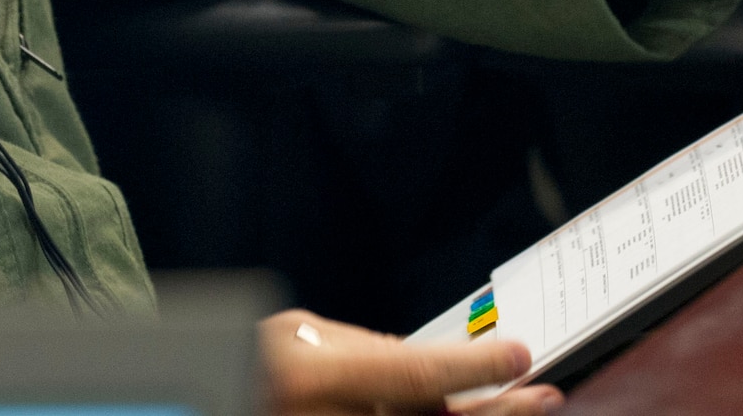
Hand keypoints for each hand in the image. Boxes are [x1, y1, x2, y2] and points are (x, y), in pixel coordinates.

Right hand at [261, 310, 559, 414]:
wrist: (200, 402)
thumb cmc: (247, 362)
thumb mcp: (294, 334)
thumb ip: (361, 348)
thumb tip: (429, 362)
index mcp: (311, 378)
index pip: (415, 374)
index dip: (475, 365)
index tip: (517, 355)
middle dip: (498, 414)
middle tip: (543, 396)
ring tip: (520, 413)